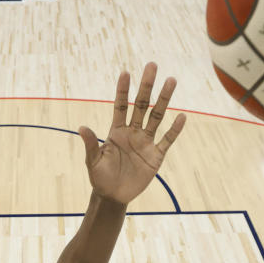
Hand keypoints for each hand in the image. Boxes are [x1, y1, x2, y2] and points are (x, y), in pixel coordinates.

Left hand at [79, 62, 185, 204]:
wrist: (113, 196)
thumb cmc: (100, 178)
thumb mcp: (93, 161)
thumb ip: (91, 144)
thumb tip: (81, 127)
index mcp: (116, 131)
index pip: (120, 106)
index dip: (122, 90)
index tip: (126, 72)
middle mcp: (132, 132)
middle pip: (141, 105)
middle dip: (146, 86)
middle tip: (152, 65)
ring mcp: (145, 143)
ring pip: (156, 117)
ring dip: (164, 100)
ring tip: (171, 81)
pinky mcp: (156, 156)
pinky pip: (167, 140)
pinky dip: (174, 130)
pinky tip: (182, 116)